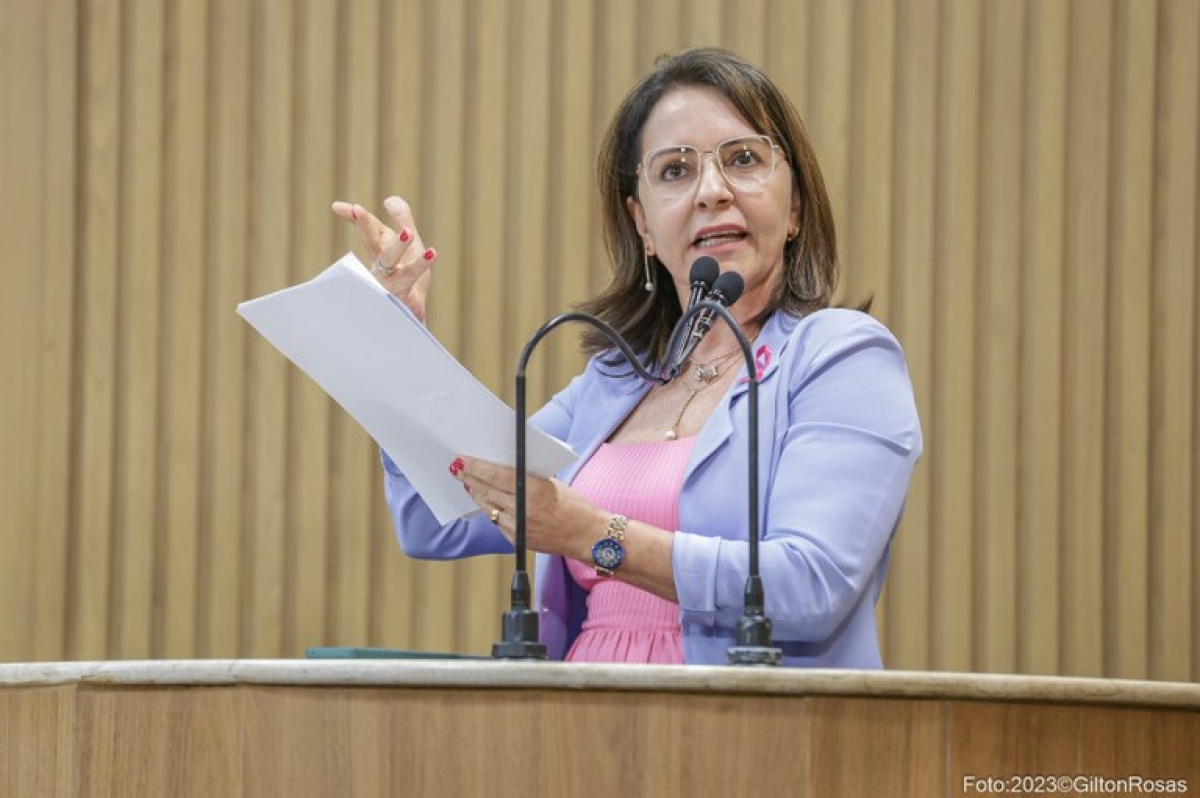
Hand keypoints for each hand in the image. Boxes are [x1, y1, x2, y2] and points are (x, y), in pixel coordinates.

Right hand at [331, 195, 435, 322]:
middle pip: (372, 244)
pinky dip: (419, 266)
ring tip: (408, 231)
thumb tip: (389, 200)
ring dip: (397, 246)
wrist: (410, 319)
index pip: (368, 231)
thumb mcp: (410, 245)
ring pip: (389, 263)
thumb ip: (402, 220)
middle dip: (366, 227)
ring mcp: (389, 283)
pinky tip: (431, 253)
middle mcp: (381, 267)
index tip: (337, 207)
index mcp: (381, 252)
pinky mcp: (403, 297)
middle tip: (357, 210)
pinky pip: (409, 280)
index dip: (356, 218)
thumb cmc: (408, 280)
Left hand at [452, 456, 604, 561]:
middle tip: (458, 468)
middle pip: (487, 491)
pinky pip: (496, 521)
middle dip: (470, 479)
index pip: (497, 476)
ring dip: (477, 494)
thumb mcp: (552, 484)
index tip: (462, 460)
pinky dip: (490, 509)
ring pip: (487, 507)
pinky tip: (486, 501)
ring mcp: (518, 527)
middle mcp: (523, 510)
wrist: (587, 536)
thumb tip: (501, 470)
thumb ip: (527, 478)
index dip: (476, 467)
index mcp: (534, 491)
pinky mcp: (516, 540)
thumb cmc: (574, 506)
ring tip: (468, 482)